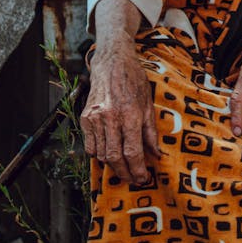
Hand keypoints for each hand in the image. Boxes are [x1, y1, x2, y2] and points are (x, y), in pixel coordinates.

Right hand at [80, 43, 159, 183]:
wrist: (111, 63)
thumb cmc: (133, 81)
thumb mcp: (148, 105)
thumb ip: (151, 133)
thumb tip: (156, 155)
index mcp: (130, 114)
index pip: (133, 152)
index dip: (138, 170)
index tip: (143, 178)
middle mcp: (111, 117)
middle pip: (115, 158)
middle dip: (125, 173)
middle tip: (133, 179)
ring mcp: (95, 118)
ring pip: (102, 155)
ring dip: (113, 167)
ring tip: (123, 169)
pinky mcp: (85, 117)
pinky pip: (90, 146)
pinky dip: (99, 155)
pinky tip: (108, 154)